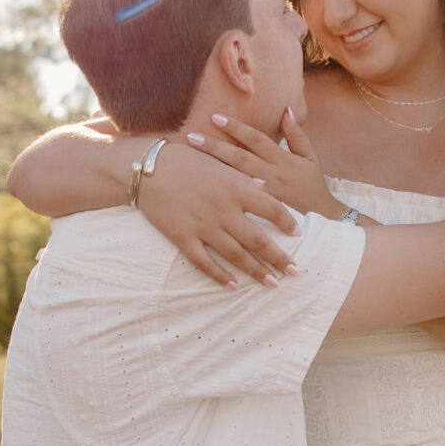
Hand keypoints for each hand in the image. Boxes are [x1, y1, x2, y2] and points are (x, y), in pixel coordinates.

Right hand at [134, 138, 301, 288]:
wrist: (146, 168)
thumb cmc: (185, 159)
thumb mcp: (219, 162)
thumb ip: (243, 177)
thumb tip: (265, 188)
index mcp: (236, 188)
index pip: (271, 209)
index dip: (287, 223)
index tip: (298, 234)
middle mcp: (224, 210)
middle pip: (258, 240)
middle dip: (278, 258)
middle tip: (294, 272)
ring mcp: (203, 227)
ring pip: (236, 256)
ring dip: (256, 272)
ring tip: (272, 283)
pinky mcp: (183, 238)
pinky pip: (205, 263)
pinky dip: (220, 276)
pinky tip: (233, 286)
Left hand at [186, 108, 343, 219]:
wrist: (324, 220)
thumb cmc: (313, 186)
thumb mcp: (310, 158)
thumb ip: (296, 135)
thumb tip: (286, 110)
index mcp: (281, 159)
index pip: (255, 139)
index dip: (236, 128)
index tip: (215, 117)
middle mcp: (271, 174)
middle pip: (239, 157)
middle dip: (215, 146)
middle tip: (191, 136)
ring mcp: (265, 194)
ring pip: (236, 178)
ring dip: (214, 167)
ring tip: (192, 158)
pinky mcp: (260, 211)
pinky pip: (239, 200)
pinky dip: (223, 192)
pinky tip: (204, 186)